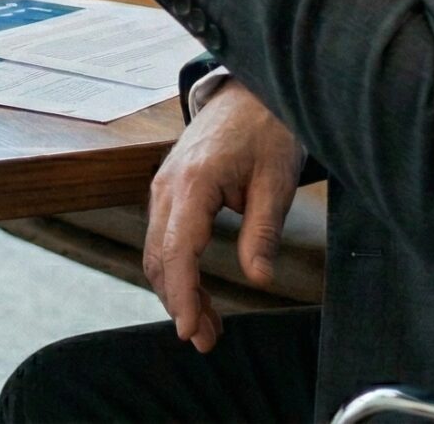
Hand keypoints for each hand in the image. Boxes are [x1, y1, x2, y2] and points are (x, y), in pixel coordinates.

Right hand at [142, 81, 302, 353]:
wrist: (248, 92)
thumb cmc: (265, 129)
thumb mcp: (275, 182)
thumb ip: (262, 231)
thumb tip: (257, 278)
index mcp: (193, 183)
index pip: (178, 250)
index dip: (182, 295)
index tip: (190, 330)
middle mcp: (167, 186)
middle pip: (160, 258)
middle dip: (178, 303)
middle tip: (206, 341)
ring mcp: (163, 187)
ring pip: (158, 252)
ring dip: (177, 291)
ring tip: (208, 326)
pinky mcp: (169, 190)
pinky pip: (164, 238)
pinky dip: (177, 270)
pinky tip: (198, 293)